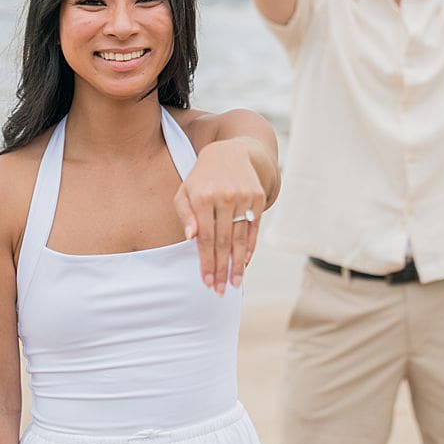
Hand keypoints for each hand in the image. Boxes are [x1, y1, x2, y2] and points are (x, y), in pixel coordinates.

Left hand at [172, 138, 265, 294]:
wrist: (230, 153)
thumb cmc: (201, 178)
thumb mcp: (185, 191)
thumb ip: (185, 214)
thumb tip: (191, 238)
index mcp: (202, 196)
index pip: (205, 237)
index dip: (206, 262)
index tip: (207, 282)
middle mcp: (224, 196)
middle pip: (223, 241)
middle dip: (221, 269)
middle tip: (220, 290)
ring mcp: (243, 196)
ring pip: (240, 237)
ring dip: (237, 264)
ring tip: (235, 283)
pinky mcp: (258, 197)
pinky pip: (254, 228)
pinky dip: (250, 247)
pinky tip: (245, 263)